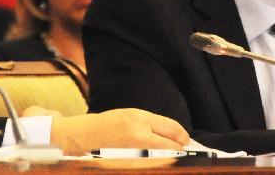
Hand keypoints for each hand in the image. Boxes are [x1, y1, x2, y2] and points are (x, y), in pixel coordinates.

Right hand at [49, 108, 189, 155]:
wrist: (88, 133)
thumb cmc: (111, 123)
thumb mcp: (131, 116)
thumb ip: (150, 124)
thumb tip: (172, 133)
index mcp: (138, 116)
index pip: (169, 126)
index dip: (181, 134)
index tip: (186, 139)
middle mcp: (138, 128)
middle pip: (168, 140)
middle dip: (179, 145)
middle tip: (185, 147)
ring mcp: (133, 143)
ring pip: (161, 150)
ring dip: (170, 152)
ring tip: (175, 153)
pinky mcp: (130, 155)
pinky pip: (151, 158)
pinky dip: (159, 157)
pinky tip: (162, 158)